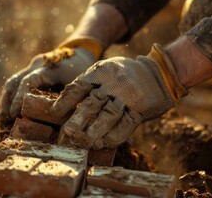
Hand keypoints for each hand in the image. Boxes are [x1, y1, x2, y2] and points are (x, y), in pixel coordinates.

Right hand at [0, 37, 102, 122]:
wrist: (81, 54)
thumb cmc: (82, 73)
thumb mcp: (79, 86)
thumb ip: (68, 102)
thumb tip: (60, 125)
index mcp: (49, 68)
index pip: (29, 81)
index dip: (21, 98)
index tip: (17, 114)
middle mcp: (37, 65)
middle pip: (14, 81)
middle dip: (8, 101)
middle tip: (6, 120)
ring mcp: (32, 67)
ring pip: (12, 82)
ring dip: (7, 100)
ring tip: (4, 119)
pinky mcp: (31, 72)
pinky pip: (16, 83)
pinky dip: (12, 97)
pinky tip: (10, 112)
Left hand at [51, 44, 187, 148]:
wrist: (157, 72)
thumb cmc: (123, 74)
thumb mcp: (105, 69)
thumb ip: (90, 83)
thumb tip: (67, 106)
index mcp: (102, 70)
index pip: (79, 86)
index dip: (65, 101)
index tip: (54, 113)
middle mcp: (115, 82)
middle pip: (93, 103)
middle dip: (77, 120)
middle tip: (67, 134)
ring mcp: (129, 95)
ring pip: (109, 115)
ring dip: (95, 132)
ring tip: (84, 142)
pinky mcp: (141, 107)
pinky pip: (126, 125)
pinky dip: (114, 137)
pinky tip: (104, 143)